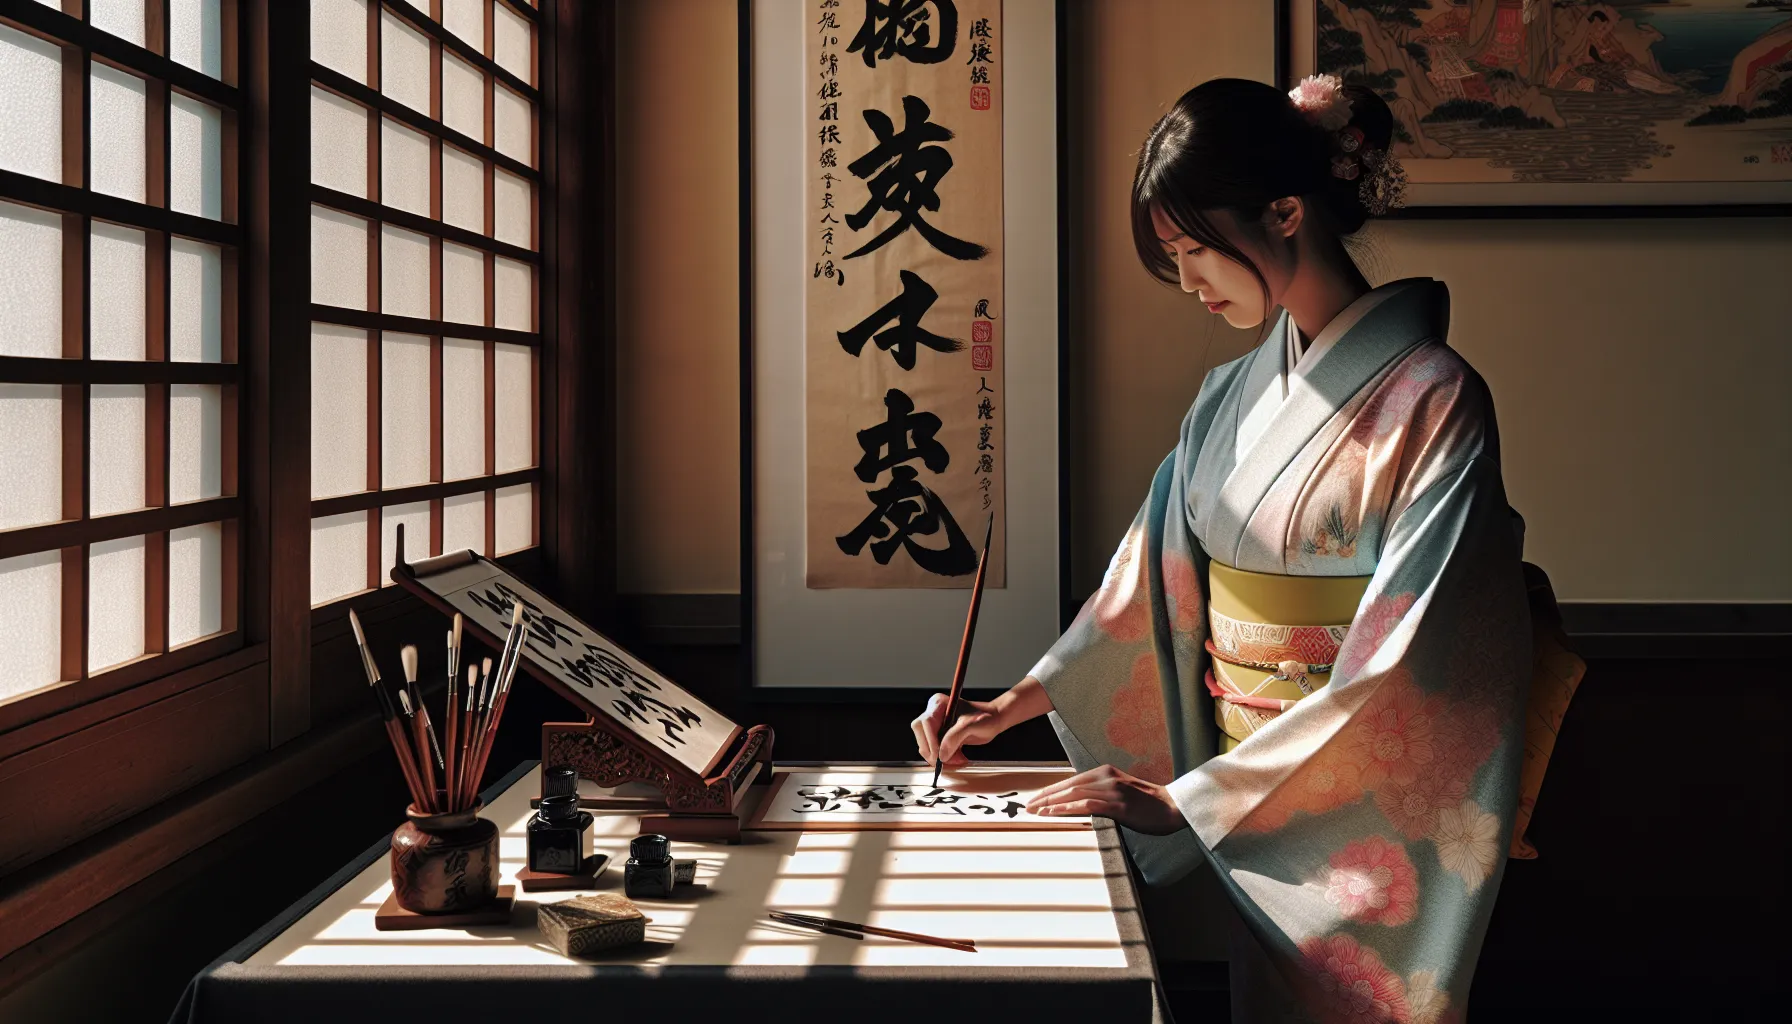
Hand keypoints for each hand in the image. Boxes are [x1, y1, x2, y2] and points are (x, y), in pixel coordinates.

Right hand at [911, 693, 1008, 767]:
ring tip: (958, 760)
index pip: (926, 724)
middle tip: (945, 763)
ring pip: (927, 745)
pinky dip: (945, 758)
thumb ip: (954, 738)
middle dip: (933, 751)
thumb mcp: (971, 725)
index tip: (939, 756)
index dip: (931, 741)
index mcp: (938, 704)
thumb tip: (941, 755)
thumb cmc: (985, 718)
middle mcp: (933, 713)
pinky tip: (958, 758)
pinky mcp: (940, 736)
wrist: (994, 720)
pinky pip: (935, 750)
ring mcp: (936, 725)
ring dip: (940, 757)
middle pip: (922, 735)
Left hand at [1026, 764, 1187, 835]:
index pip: (1070, 780)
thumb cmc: (1148, 803)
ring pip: (1074, 794)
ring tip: (1035, 811)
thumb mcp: (1121, 791)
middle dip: (1045, 796)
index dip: (1050, 790)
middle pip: (1067, 786)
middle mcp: (1106, 777)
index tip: (1035, 799)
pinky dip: (1068, 808)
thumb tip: (1079, 802)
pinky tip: (1054, 813)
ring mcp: (1112, 790)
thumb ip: (1101, 793)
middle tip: (1027, 807)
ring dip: (1051, 803)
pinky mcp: (1118, 804)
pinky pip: (1087, 805)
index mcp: (1105, 772)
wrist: (1173, 807)